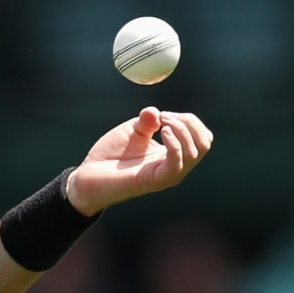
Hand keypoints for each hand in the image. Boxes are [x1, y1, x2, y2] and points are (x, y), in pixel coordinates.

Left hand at [65, 107, 211, 215]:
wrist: (88, 175)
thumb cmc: (110, 155)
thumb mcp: (131, 131)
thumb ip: (146, 121)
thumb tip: (155, 111)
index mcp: (173, 155)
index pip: (201, 137)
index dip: (189, 120)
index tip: (165, 113)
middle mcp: (175, 166)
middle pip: (204, 143)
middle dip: (190, 123)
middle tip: (165, 116)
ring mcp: (167, 175)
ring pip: (195, 153)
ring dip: (181, 130)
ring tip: (161, 122)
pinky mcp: (155, 180)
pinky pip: (177, 164)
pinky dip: (175, 144)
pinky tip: (162, 131)